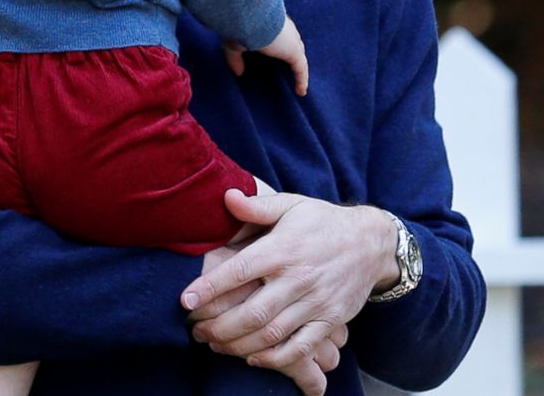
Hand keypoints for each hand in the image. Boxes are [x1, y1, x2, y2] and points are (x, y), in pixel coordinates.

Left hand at [183, 190, 396, 365]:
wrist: (370, 242)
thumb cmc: (322, 221)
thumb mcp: (291, 205)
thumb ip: (257, 206)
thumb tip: (226, 196)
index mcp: (283, 248)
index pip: (240, 270)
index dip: (210, 286)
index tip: (185, 300)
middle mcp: (298, 278)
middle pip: (252, 312)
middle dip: (218, 326)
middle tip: (195, 330)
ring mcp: (315, 303)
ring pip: (272, 334)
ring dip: (238, 345)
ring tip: (214, 344)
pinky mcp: (330, 321)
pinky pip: (300, 348)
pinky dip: (274, 358)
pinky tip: (252, 357)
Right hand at [223, 15, 308, 94]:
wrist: (250, 16)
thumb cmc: (240, 25)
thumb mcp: (233, 43)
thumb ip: (235, 58)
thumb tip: (238, 72)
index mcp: (270, 21)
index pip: (278, 33)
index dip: (278, 42)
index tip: (275, 50)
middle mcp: (283, 28)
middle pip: (292, 42)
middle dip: (292, 51)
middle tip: (288, 64)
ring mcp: (290, 39)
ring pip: (298, 54)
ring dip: (297, 65)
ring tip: (297, 78)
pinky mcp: (294, 51)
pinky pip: (301, 69)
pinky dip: (302, 80)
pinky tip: (300, 92)